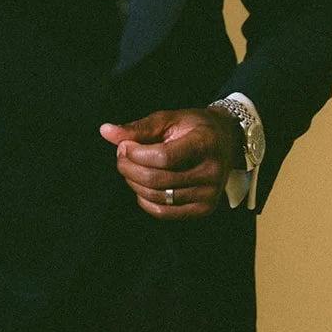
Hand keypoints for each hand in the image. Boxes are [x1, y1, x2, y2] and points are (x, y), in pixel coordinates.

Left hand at [100, 108, 238, 218]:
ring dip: (134, 183)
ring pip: (159, 197)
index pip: (165, 157)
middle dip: (129, 168)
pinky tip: (141, 185)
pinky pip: (165, 212)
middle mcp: (212, 172)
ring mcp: (210, 194)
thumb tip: (105, 131)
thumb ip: (139, 127)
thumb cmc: (193, 127)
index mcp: (205, 143)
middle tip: (121, 155)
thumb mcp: (169, 118)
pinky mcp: (205, 209)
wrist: (225, 140)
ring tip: (130, 167)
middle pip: (158, 180)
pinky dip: (145, 200)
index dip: (137, 154)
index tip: (123, 145)